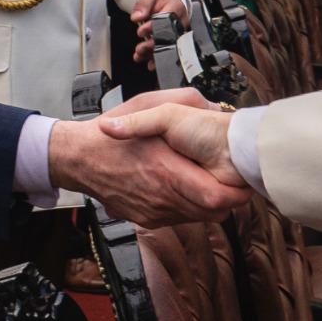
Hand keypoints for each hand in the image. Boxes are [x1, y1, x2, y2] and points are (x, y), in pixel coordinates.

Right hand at [47, 99, 249, 227]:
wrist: (79, 158)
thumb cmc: (111, 133)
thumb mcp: (147, 105)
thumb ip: (183, 101)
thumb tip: (212, 105)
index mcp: (167, 172)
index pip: (218, 198)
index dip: (236, 192)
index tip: (242, 178)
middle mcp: (162, 198)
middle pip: (213, 212)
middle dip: (227, 196)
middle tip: (230, 177)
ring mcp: (153, 212)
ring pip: (198, 217)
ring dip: (208, 201)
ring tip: (206, 178)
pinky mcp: (146, 219)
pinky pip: (178, 219)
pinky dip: (187, 206)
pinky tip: (183, 186)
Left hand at [131, 0, 189, 69]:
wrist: (170, 1)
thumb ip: (143, 5)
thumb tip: (137, 16)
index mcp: (176, 8)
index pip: (165, 20)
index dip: (153, 28)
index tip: (140, 32)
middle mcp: (180, 22)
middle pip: (168, 36)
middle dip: (153, 45)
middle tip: (140, 49)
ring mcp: (178, 33)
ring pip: (168, 46)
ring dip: (154, 54)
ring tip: (141, 56)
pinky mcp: (174, 40)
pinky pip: (168, 50)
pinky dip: (157, 58)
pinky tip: (150, 63)